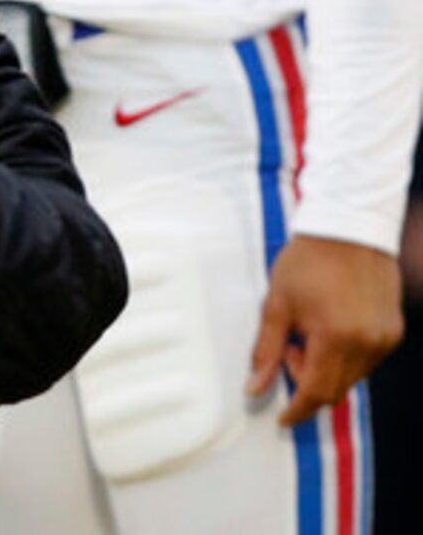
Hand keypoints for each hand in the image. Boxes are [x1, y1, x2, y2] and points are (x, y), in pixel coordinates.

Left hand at [248, 234, 403, 427]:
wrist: (347, 230)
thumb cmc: (306, 262)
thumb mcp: (276, 304)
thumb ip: (267, 350)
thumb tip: (255, 387)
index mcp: (336, 338)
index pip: (317, 391)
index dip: (298, 410)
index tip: (282, 418)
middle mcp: (368, 344)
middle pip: (337, 389)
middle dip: (308, 384)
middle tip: (288, 352)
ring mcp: (385, 339)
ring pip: (354, 377)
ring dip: (327, 370)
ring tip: (307, 333)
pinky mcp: (394, 331)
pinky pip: (368, 361)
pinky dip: (346, 358)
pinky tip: (329, 330)